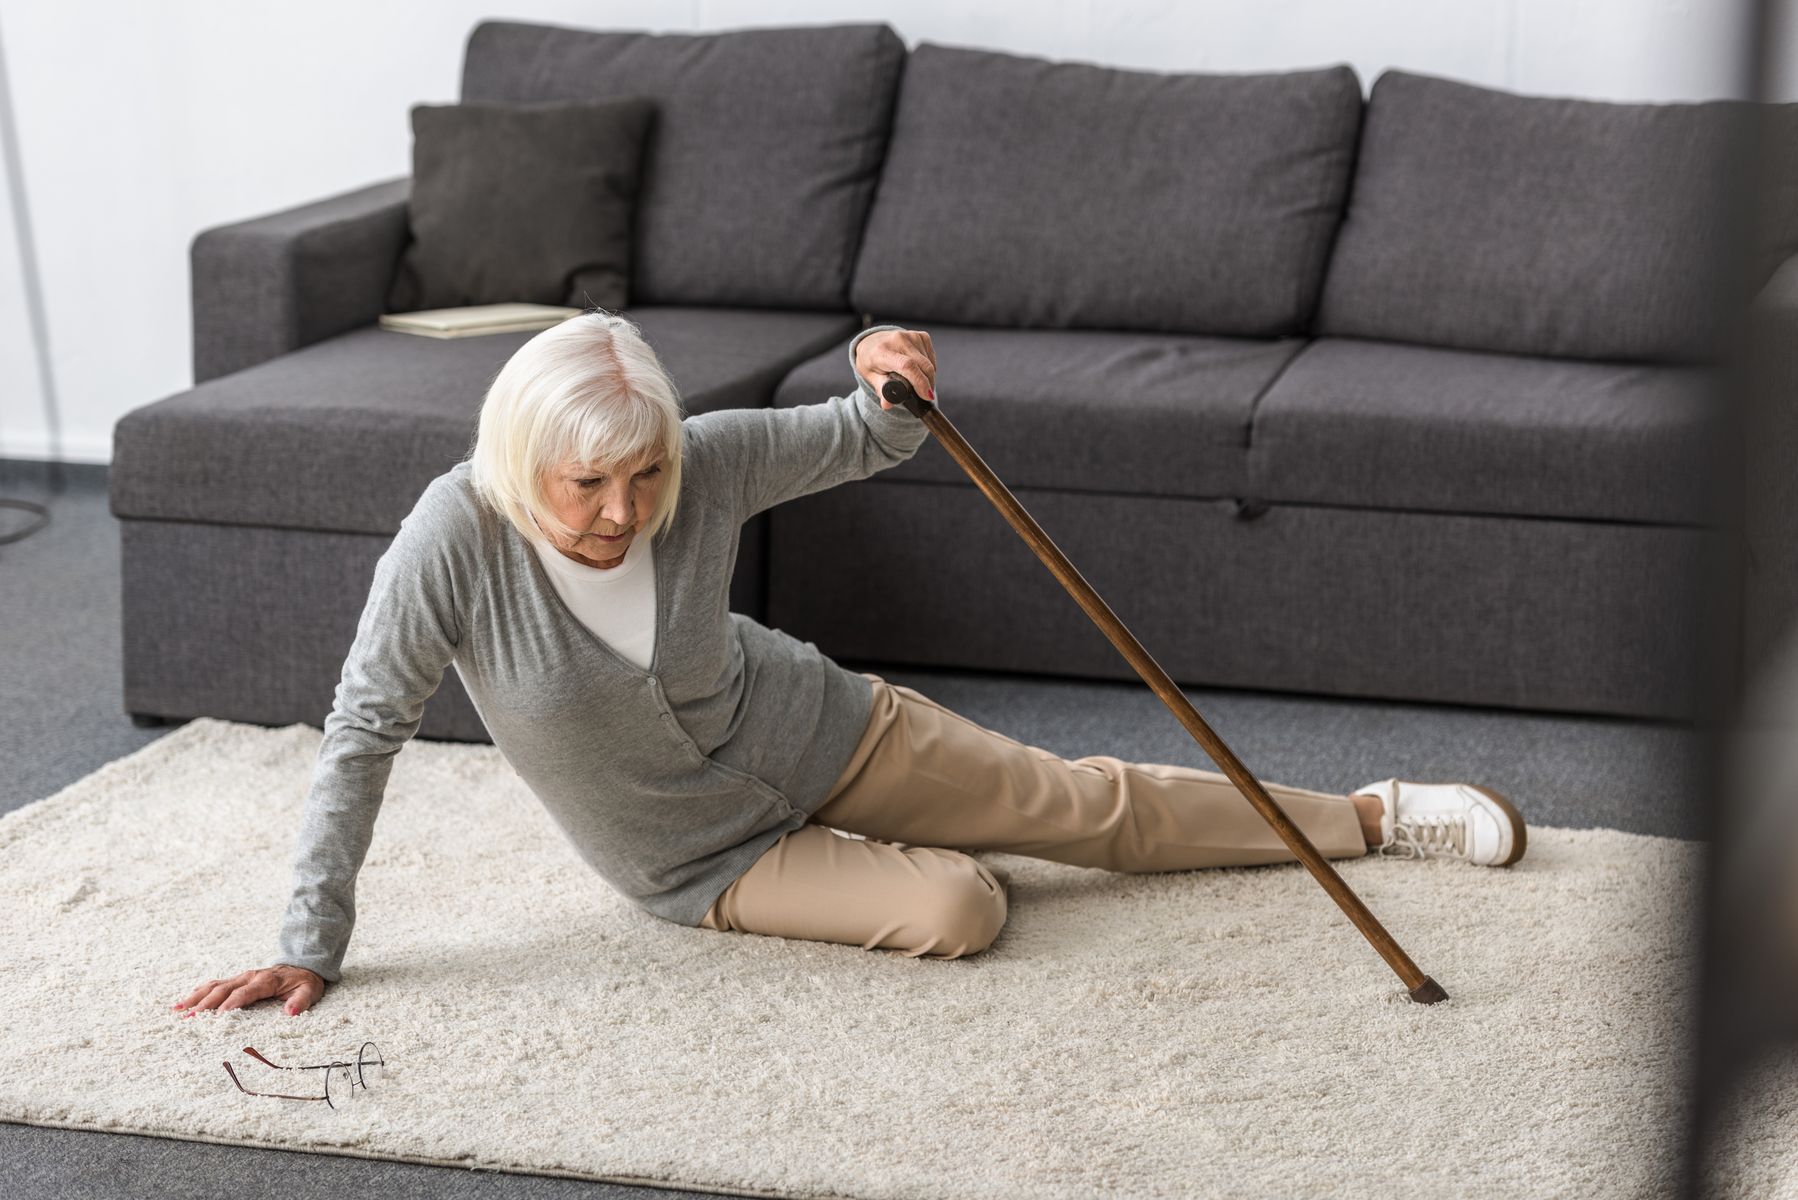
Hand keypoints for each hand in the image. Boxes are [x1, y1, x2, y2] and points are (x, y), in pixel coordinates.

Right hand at [172, 964, 326, 1016]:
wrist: (302, 966)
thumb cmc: (304, 982)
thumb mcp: (310, 991)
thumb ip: (301, 1001)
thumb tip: (291, 1012)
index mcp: (266, 981)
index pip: (246, 993)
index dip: (232, 1003)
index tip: (219, 1016)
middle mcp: (249, 977)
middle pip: (224, 989)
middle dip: (206, 1004)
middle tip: (190, 1018)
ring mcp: (240, 978)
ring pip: (214, 986)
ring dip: (196, 997)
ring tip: (178, 1009)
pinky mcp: (235, 980)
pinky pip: (213, 985)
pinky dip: (198, 993)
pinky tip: (183, 1002)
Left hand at [854, 328, 936, 410]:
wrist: (871, 342)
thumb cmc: (871, 361)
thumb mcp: (871, 377)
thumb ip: (881, 390)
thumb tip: (887, 404)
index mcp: (882, 351)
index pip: (907, 366)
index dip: (919, 382)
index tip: (927, 396)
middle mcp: (897, 340)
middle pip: (922, 365)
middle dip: (928, 383)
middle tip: (925, 395)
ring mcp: (910, 335)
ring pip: (929, 362)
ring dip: (928, 376)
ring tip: (917, 381)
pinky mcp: (920, 335)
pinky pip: (931, 356)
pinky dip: (929, 366)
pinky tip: (918, 369)